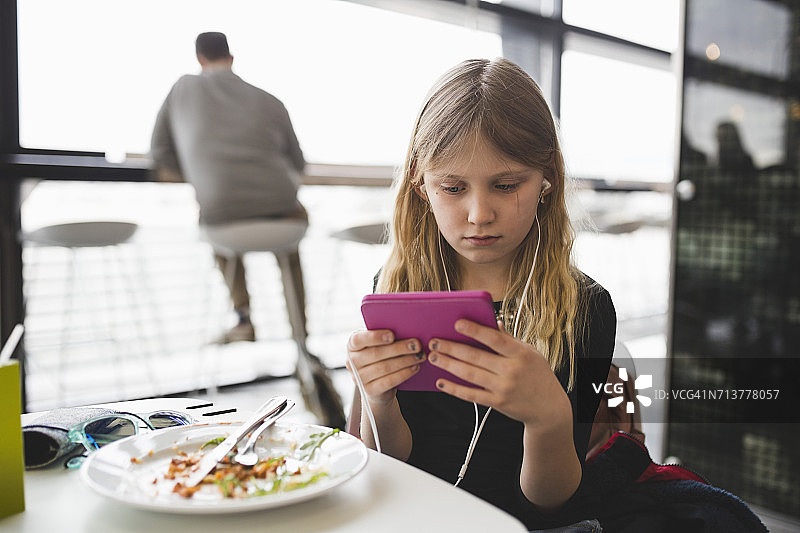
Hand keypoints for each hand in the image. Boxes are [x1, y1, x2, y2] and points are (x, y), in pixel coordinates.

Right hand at [346, 329, 423, 405]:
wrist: (377, 384)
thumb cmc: (380, 357)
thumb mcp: (378, 345)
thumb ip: (385, 337)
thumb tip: (406, 329)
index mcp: (352, 345)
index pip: (358, 339)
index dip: (375, 337)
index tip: (392, 335)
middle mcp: (352, 361)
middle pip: (376, 354)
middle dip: (399, 348)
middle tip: (416, 344)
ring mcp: (359, 378)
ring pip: (384, 367)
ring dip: (405, 361)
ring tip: (419, 356)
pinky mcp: (369, 390)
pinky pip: (389, 381)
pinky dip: (404, 373)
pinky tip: (415, 367)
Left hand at [426, 319, 570, 428]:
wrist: (549, 408)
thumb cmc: (538, 375)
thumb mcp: (530, 353)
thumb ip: (509, 339)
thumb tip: (492, 322)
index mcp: (521, 353)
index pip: (494, 339)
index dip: (475, 330)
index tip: (457, 323)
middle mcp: (511, 370)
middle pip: (476, 357)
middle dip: (451, 348)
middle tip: (434, 341)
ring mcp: (503, 388)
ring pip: (470, 374)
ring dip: (448, 365)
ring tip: (433, 357)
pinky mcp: (497, 403)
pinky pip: (471, 394)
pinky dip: (454, 389)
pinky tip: (441, 382)